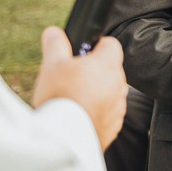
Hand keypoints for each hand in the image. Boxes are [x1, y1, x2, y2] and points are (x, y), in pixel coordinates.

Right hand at [31, 26, 127, 149]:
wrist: (65, 139)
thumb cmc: (60, 96)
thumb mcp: (52, 64)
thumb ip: (55, 44)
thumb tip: (53, 32)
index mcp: (108, 64)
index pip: (111, 44)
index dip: (96, 45)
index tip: (81, 52)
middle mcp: (119, 84)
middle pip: (109, 69)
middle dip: (93, 70)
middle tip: (70, 78)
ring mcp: (119, 106)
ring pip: (109, 92)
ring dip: (96, 92)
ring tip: (72, 99)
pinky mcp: (114, 126)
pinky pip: (107, 113)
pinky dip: (96, 111)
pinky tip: (78, 115)